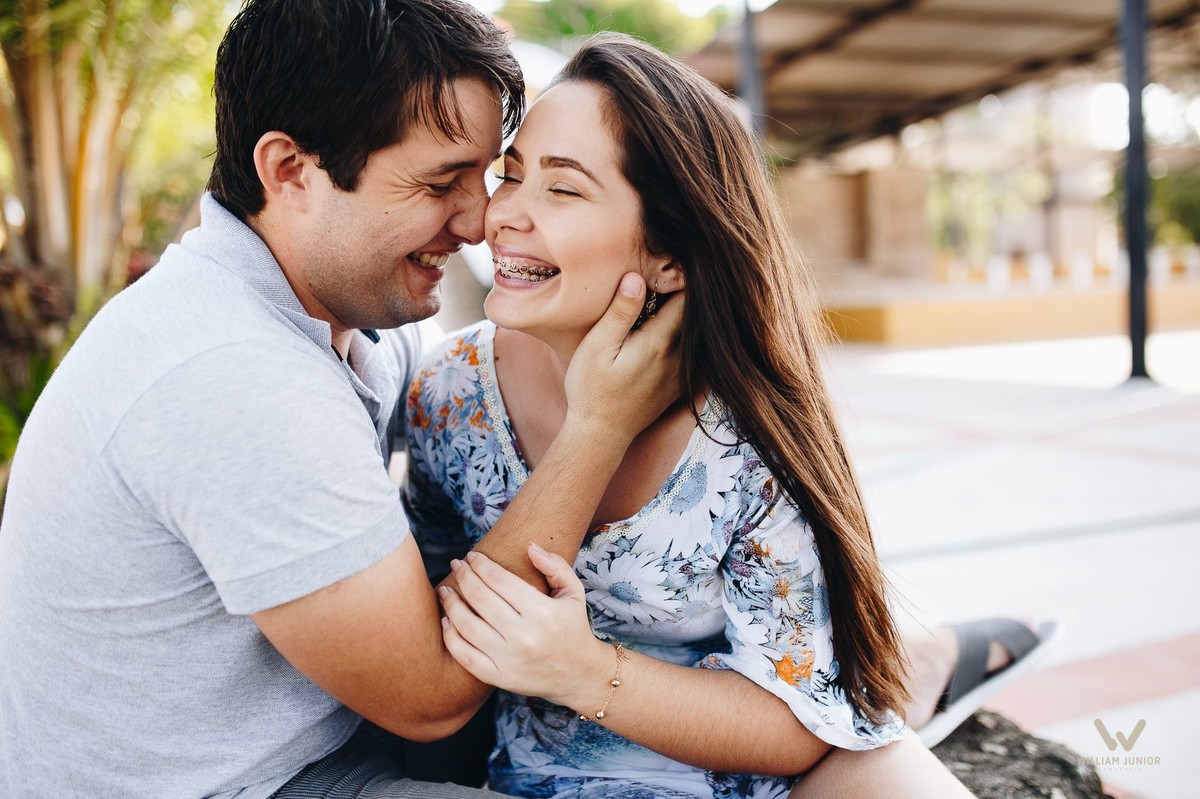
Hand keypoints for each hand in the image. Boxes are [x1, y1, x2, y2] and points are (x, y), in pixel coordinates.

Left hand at [438, 544, 610, 707]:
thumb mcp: (574, 592)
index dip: (480, 564)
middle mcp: (524, 636)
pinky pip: (465, 656)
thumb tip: (530, 546)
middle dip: (463, 576)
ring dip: (451, 604)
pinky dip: (451, 637)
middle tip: (456, 565)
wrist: (579, 675)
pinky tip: (446, 621)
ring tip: (445, 590)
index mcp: (542, 612)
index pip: (499, 580)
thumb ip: (555, 565)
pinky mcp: (500, 678)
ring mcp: (510, 659)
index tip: (472, 556)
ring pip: (467, 626)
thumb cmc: (573, 627)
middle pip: (480, 598)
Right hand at [564, 272, 683, 443]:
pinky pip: (697, 352)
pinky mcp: (681, 384)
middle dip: (687, 290)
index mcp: (661, 342)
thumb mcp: (597, 347)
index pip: (686, 297)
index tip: (669, 259)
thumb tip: (637, 277)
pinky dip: (692, 335)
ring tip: (674, 292)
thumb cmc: (591, 389)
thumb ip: (620, 312)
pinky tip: (674, 324)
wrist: (601, 435)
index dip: (681, 274)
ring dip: (691, 312)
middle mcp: (680, 357)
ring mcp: (684, 373)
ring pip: (699, 332)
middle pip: (697, 313)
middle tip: (672, 270)